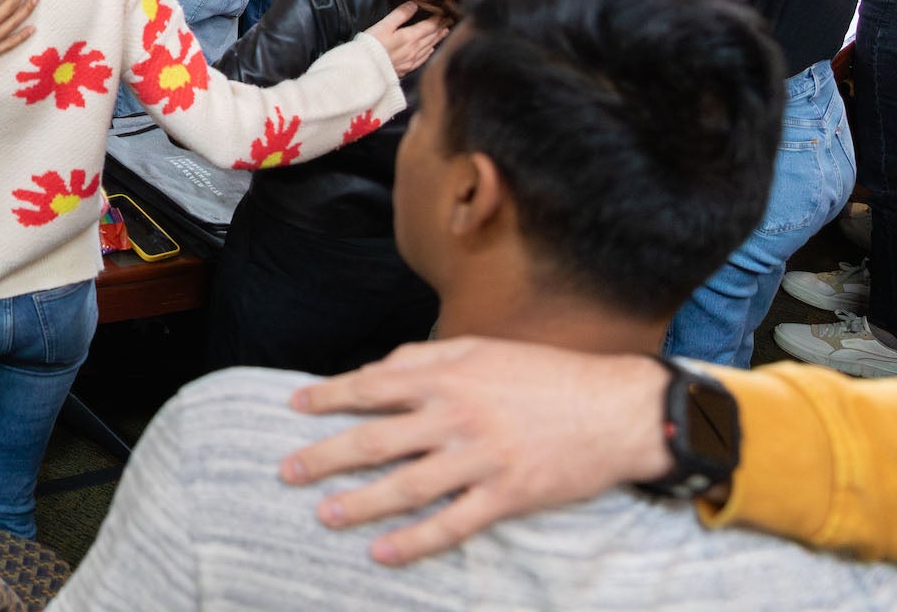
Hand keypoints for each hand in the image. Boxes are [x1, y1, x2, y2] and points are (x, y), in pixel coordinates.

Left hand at [281, 339, 673, 564]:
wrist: (617, 410)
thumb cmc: (547, 374)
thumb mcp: (482, 349)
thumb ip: (427, 355)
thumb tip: (380, 370)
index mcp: (445, 376)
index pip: (370, 386)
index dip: (327, 397)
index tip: (293, 407)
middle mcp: (454, 417)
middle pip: (374, 440)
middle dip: (324, 456)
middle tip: (286, 472)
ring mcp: (479, 460)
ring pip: (404, 486)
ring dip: (359, 503)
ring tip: (325, 514)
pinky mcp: (506, 496)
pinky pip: (451, 524)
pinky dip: (414, 541)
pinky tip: (383, 552)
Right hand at [362, 3, 446, 75]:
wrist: (364, 69)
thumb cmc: (371, 45)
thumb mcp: (383, 26)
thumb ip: (399, 15)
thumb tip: (413, 5)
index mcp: (410, 37)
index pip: (429, 26)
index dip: (438, 19)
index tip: (445, 13)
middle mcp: (414, 50)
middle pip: (432, 37)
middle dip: (441, 28)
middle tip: (450, 21)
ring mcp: (411, 60)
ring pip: (429, 48)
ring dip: (437, 39)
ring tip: (444, 32)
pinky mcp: (406, 69)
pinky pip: (423, 59)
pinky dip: (429, 52)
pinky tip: (430, 50)